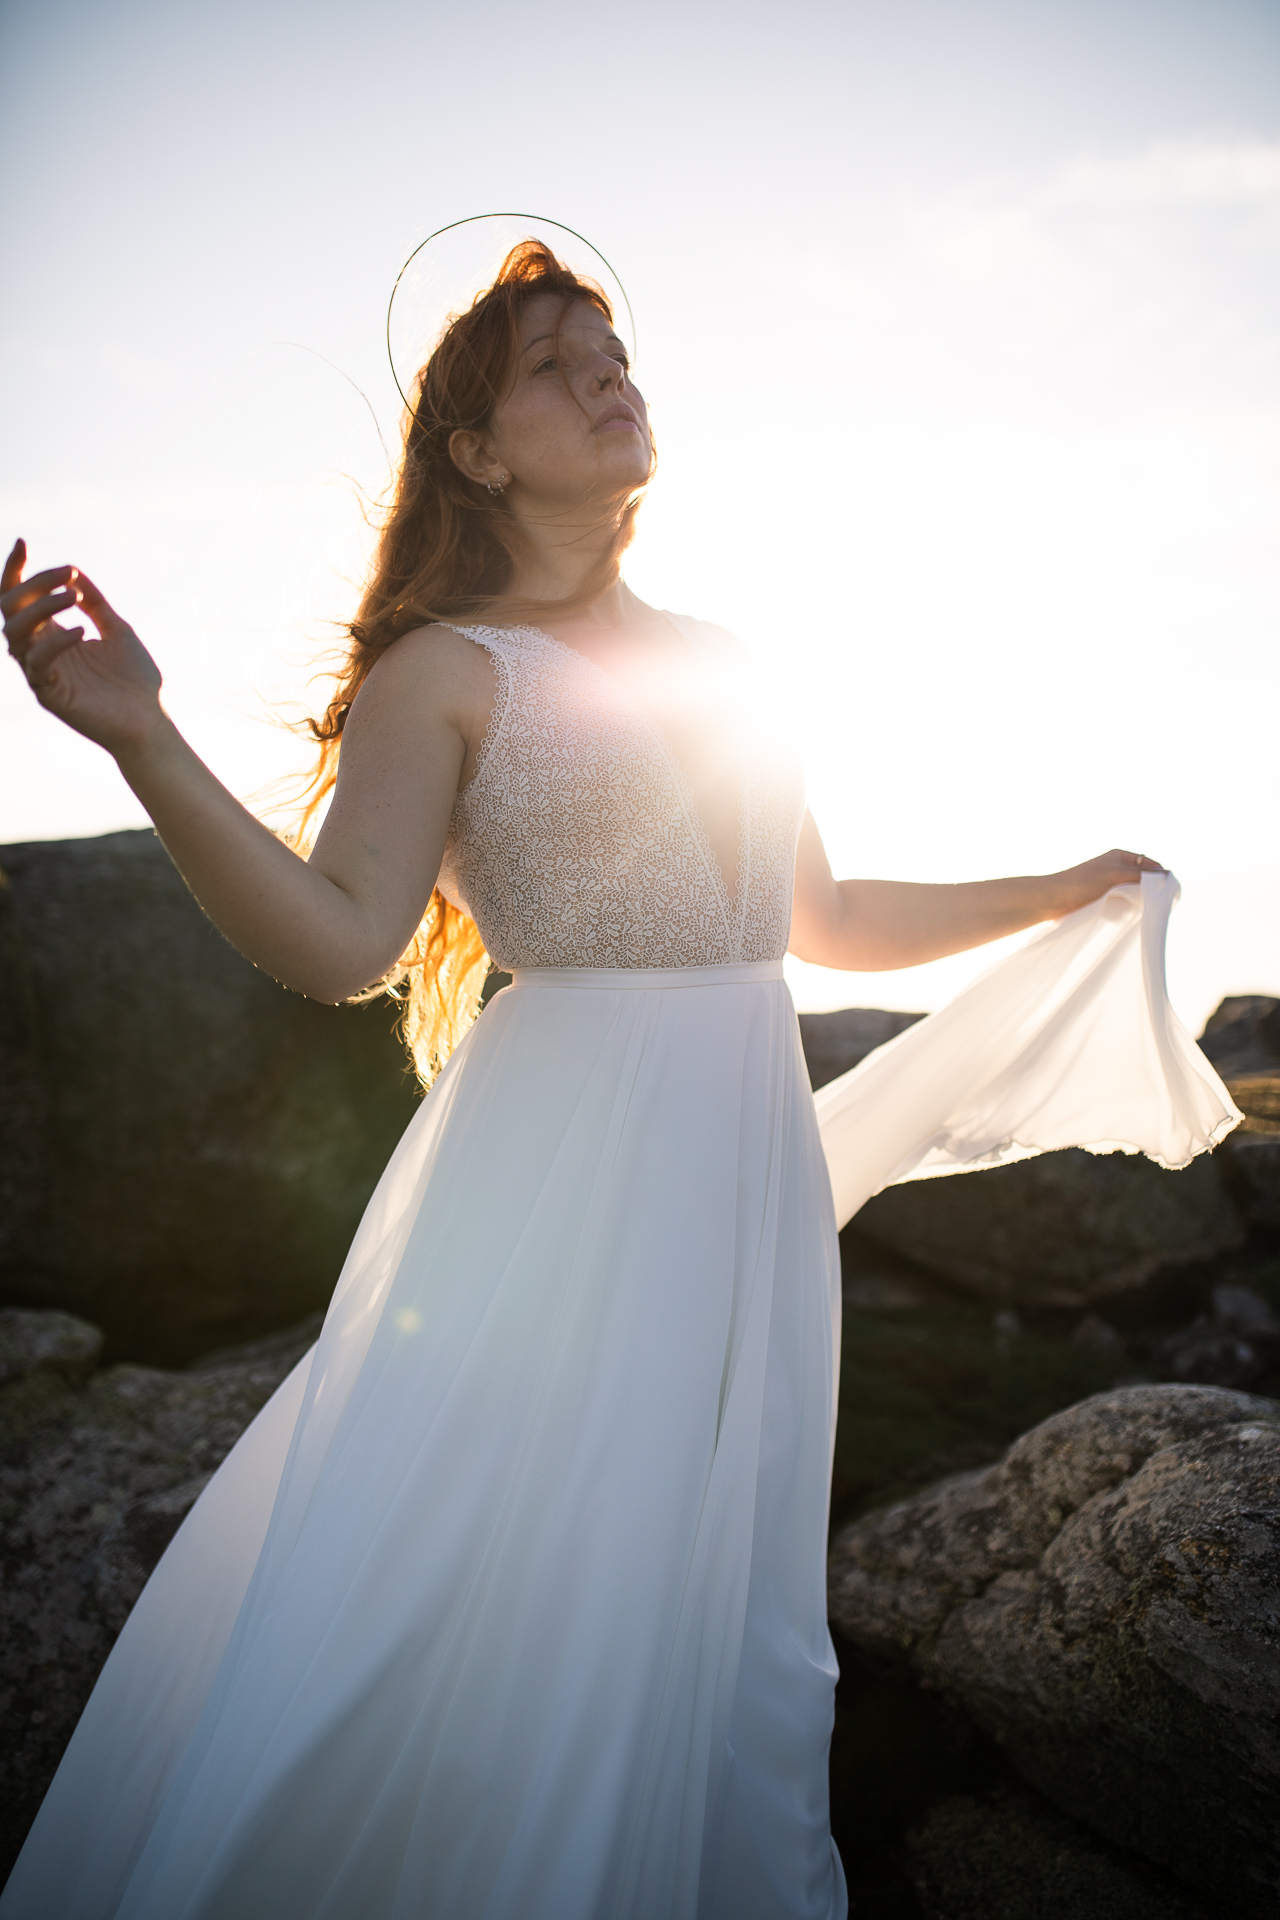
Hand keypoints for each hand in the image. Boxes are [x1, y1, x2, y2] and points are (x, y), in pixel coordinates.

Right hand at [2, 538, 164, 756]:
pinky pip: (37, 663)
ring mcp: (40, 673)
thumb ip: (95, 603)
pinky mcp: (48, 694)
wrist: (149, 721)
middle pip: (11, 608)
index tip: (23, 543)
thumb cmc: (134, 680)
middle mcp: (39, 651)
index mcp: (51, 634)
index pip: (19, 597)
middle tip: (67, 574)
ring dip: (41, 607)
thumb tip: (74, 570)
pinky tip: (80, 631)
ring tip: (75, 596)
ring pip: (14, 632)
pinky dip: (55, 642)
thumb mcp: (117, 630)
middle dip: (35, 584)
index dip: (16, 570)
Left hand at [1047, 848, 1165, 917]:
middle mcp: (1116, 868)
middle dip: (1147, 892)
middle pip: (1143, 880)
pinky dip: (1123, 910)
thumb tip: (1165, 874)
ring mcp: (1110, 885)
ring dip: (1135, 903)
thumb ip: (1140, 874)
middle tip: (1150, 904)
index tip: (1166, 893)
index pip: (1150, 864)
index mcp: (1120, 856)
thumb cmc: (1081, 883)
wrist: (1052, 900)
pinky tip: (1119, 915)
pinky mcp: (1103, 899)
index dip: (1159, 877)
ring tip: (1131, 910)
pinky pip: (1121, 904)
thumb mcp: (1115, 875)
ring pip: (1133, 894)